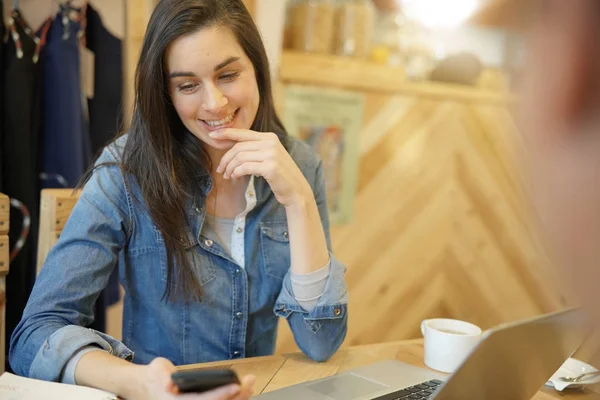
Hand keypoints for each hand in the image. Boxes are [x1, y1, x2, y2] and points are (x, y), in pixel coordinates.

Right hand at [131, 358, 254, 399]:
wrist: (146, 387)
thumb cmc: (154, 375)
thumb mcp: (157, 369)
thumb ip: (163, 375)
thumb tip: (169, 384)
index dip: (221, 394)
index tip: (236, 386)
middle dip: (237, 396)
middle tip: (250, 380)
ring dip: (238, 398)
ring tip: (250, 383)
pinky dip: (233, 398)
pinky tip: (243, 390)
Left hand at [211, 129, 311, 206]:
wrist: (296, 191)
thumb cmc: (280, 176)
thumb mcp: (269, 157)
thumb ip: (254, 149)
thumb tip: (231, 149)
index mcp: (270, 137)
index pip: (243, 133)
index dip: (225, 133)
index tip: (212, 135)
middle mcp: (271, 143)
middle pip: (239, 147)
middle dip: (226, 159)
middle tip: (221, 170)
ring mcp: (271, 154)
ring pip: (240, 158)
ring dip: (230, 168)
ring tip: (227, 176)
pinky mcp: (270, 167)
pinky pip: (244, 167)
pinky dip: (236, 172)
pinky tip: (235, 177)